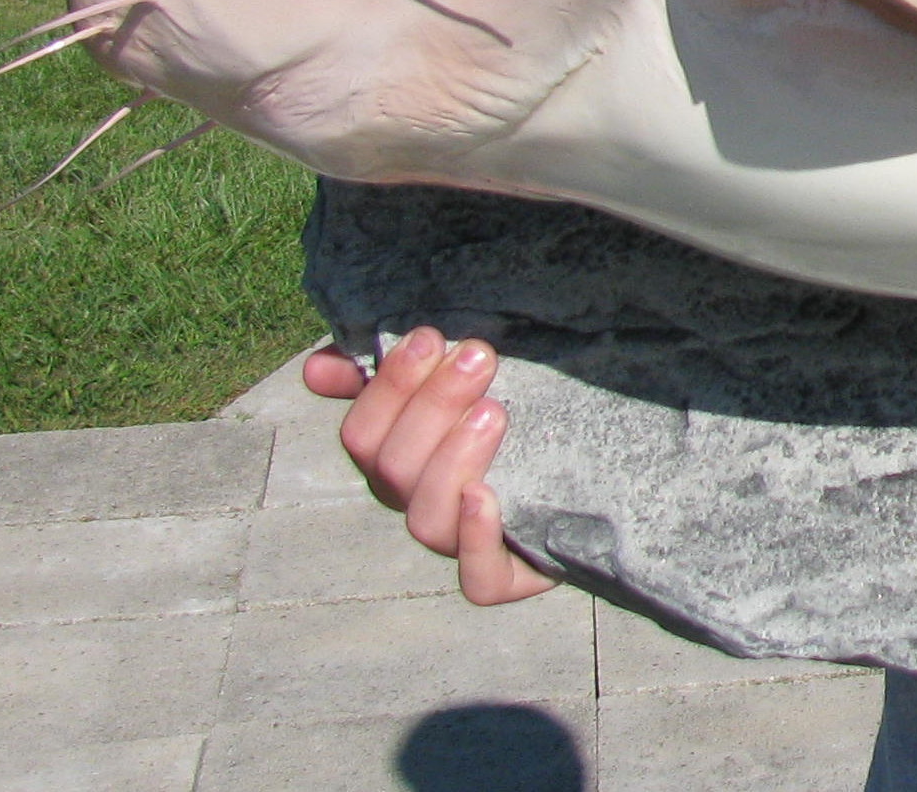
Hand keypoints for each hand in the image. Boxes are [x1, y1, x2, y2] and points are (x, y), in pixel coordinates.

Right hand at [302, 331, 556, 603]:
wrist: (598, 475)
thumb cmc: (522, 420)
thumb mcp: (466, 385)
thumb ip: (394, 373)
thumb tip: (318, 368)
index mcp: (401, 460)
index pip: (364, 434)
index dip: (387, 388)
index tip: (430, 337)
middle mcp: (422, 504)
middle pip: (397, 469)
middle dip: (433, 406)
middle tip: (479, 356)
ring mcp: (461, 544)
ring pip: (427, 520)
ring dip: (453, 460)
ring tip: (494, 411)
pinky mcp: (509, 576)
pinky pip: (478, 580)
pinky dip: (475, 541)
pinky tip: (485, 498)